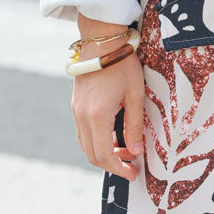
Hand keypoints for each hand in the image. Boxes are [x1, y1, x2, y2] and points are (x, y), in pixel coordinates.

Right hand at [71, 20, 145, 181]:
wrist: (101, 40)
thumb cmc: (122, 64)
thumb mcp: (135, 94)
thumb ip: (135, 125)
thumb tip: (137, 151)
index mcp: (97, 116)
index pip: (104, 156)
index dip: (118, 169)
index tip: (133, 173)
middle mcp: (82, 117)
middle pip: (92, 154)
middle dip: (112, 164)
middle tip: (132, 164)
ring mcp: (76, 111)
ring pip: (86, 145)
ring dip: (104, 152)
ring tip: (126, 150)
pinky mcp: (76, 105)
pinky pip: (83, 132)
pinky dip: (97, 141)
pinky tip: (114, 136)